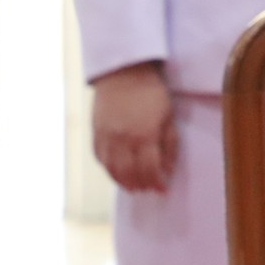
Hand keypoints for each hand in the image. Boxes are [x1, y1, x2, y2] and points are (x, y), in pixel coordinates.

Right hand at [91, 62, 177, 192]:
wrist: (123, 74)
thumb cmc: (152, 94)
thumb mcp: (168, 117)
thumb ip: (169, 144)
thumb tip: (168, 169)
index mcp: (144, 135)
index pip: (149, 170)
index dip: (157, 183)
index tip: (163, 189)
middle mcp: (122, 140)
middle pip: (129, 175)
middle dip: (140, 186)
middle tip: (148, 190)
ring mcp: (106, 138)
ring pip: (111, 171)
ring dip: (123, 183)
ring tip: (133, 187)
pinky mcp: (95, 134)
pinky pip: (100, 159)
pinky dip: (109, 170)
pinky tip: (117, 173)